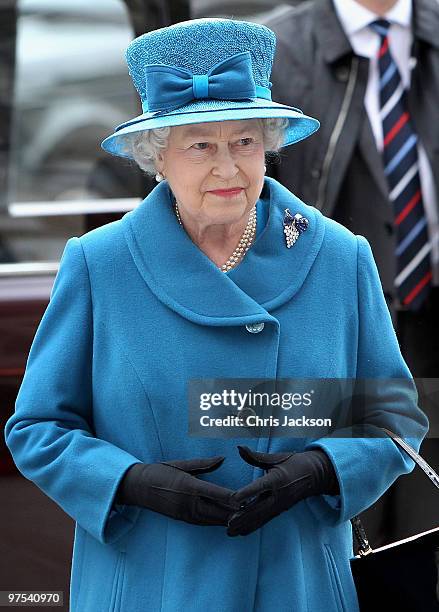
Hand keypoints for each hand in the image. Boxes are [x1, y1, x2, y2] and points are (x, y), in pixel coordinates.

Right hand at [115, 455, 238, 525]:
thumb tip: (223, 458)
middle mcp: (189, 503)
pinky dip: (217, 521)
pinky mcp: (184, 519)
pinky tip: (227, 520)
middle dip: (236, 513)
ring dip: (229, 519)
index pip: (217, 494)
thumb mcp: (182, 464)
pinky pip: (205, 522)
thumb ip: (204, 464)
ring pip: (213, 520)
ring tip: (246, 517)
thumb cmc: (160, 471)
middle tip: (254, 510)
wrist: (139, 488)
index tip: (248, 497)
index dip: (234, 498)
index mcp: (189, 486)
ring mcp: (186, 513)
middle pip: (218, 511)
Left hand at [227, 446, 338, 535]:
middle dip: (242, 518)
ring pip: (260, 518)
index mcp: (276, 479)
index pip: (259, 487)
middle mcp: (278, 495)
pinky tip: (242, 531)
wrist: (314, 475)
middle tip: (227, 525)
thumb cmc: (293, 463)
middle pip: (258, 508)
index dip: (245, 493)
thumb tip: (239, 447)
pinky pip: (265, 520)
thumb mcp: (275, 457)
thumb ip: (255, 456)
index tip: (232, 499)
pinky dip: (253, 526)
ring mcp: (279, 505)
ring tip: (230, 532)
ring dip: (245, 525)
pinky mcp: (279, 510)